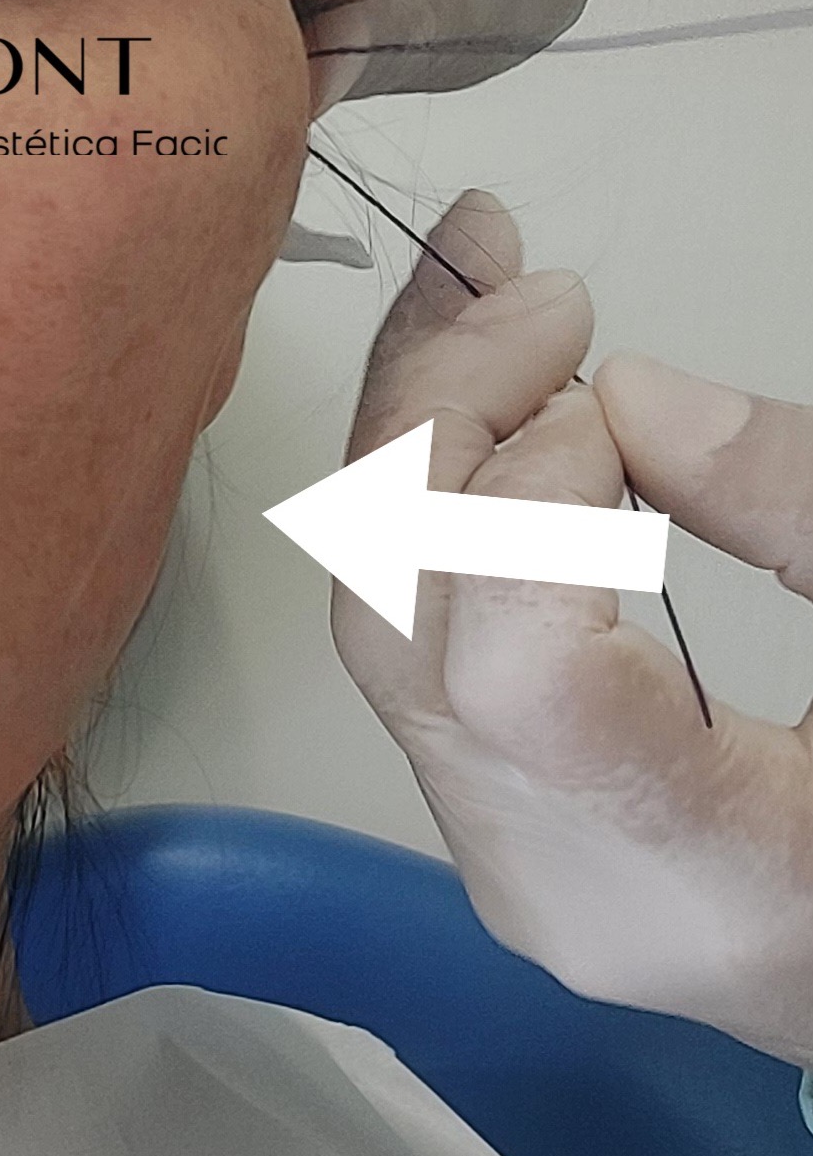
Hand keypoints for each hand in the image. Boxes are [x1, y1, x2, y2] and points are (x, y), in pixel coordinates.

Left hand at [332, 188, 812, 1068]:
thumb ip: (798, 510)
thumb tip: (631, 393)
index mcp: (708, 878)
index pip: (517, 676)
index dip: (539, 498)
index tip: (625, 394)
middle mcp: (560, 881)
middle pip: (402, 622)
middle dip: (438, 415)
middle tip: (516, 273)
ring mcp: (506, 854)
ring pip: (384, 619)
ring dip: (424, 436)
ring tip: (497, 298)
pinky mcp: (494, 811)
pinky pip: (417, 638)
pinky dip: (441, 503)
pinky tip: (501, 407)